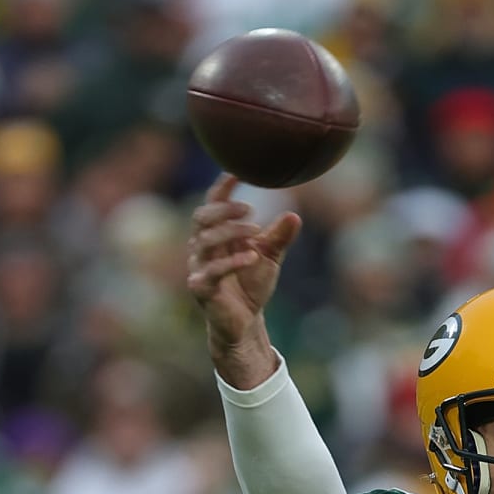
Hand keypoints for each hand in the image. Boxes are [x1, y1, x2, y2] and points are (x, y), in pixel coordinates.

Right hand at [187, 175, 301, 387]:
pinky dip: (231, 262)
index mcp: (216, 233)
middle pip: (202, 217)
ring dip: (230, 232)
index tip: (237, 171)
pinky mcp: (201, 288)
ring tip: (256, 231)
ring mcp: (199, 267)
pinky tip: (251, 256)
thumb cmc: (251, 284)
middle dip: (224, 209)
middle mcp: (202, 247)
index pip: (213, 203)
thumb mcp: (270, 257)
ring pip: (204, 240)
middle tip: (250, 208)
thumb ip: (279, 236)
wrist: (244, 322)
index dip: (222, 187)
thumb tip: (294, 215)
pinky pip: (210, 271)